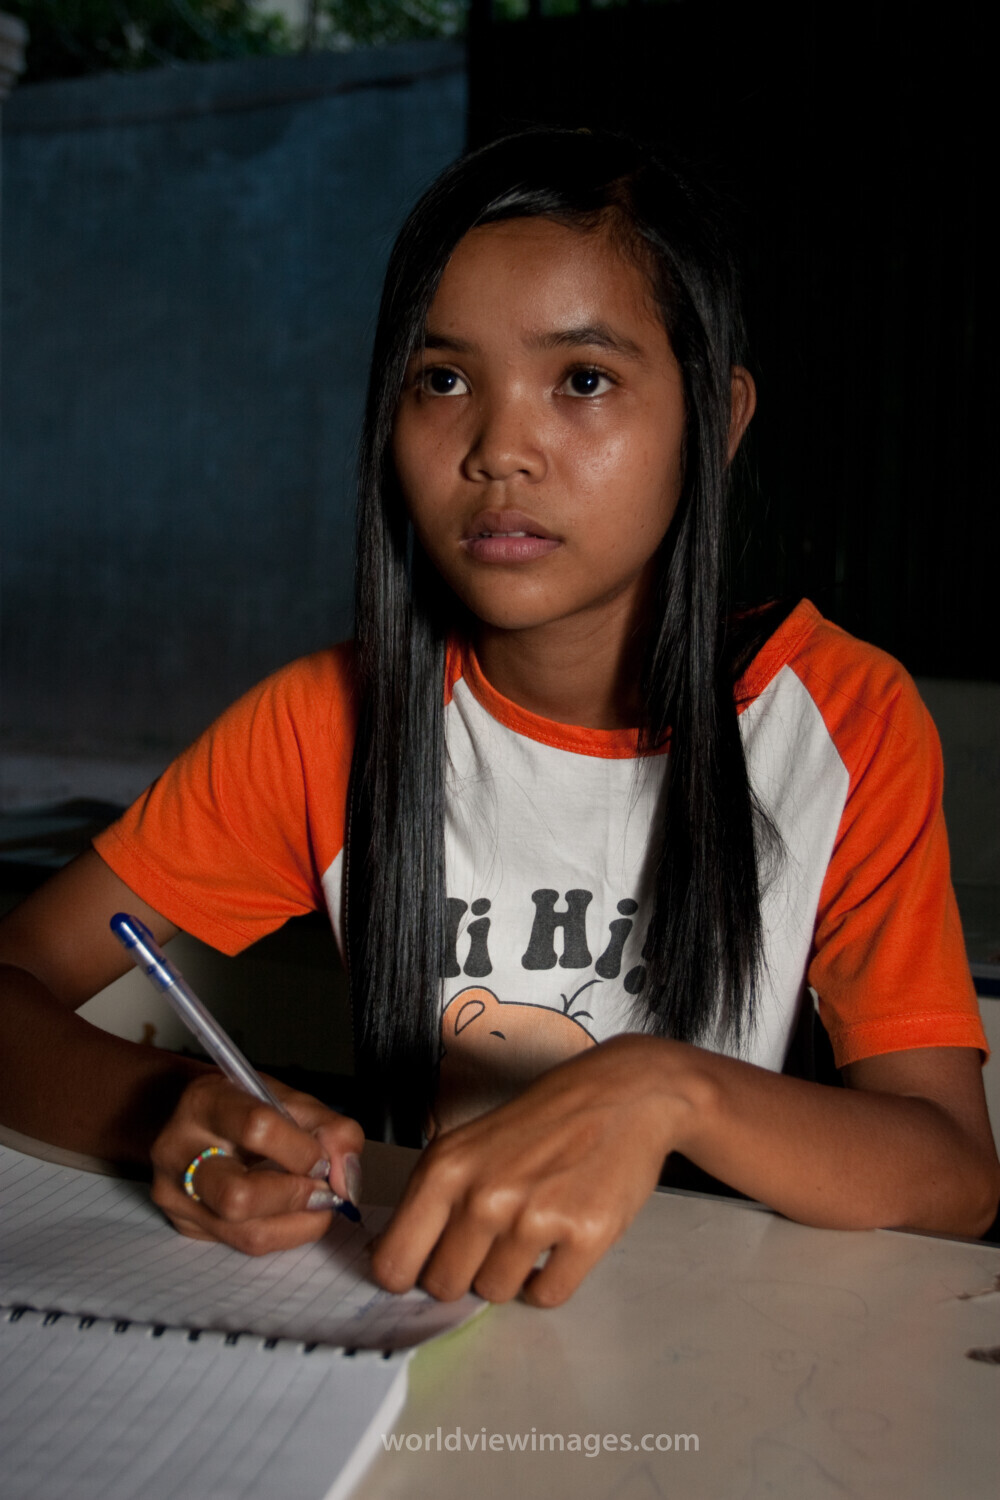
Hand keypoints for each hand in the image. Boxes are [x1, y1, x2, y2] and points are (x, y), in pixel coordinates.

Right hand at [150, 1071, 363, 1253]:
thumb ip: (330, 1130)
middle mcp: (178, 1150)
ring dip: (298, 1222)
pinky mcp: (186, 1225)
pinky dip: (283, 1232)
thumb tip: (347, 1181)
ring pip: (245, 1232)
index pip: (256, 1128)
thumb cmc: (245, 1106)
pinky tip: (290, 1211)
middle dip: (296, 1197)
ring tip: (314, 1202)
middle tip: (322, 1188)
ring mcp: (176, 1194)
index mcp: (206, 1102)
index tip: (323, 1158)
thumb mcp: (289, 1099)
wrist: (189, 1118)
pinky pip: (244, 1245)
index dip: (302, 1150)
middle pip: (239, 1196)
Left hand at [370, 1035, 692, 1306]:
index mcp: (445, 1170)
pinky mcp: (584, 1236)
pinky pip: (548, 1296)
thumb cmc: (541, 1121)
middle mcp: (483, 1197)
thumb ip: (430, 1200)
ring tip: (531, 1229)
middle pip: (444, 1286)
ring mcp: (534, 1219)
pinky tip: (559, 1243)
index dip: (407, 1274)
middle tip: (490, 1241)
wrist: (620, 1095)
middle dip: (464, 1273)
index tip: (425, 1266)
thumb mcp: (467, 1145)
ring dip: (511, 1274)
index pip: (393, 1263)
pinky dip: (551, 1280)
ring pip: (496, 1293)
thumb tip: (393, 1260)